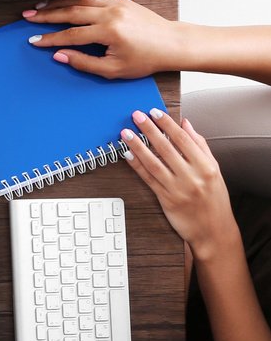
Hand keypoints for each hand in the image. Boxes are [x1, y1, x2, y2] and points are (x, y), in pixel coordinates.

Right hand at [23, 0, 184, 79]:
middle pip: (71, 11)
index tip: (36, 41)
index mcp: (109, 31)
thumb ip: (84, 62)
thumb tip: (61, 56)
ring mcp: (117, 4)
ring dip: (59, 2)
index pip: (71, 35)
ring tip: (42, 5)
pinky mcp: (121, 1)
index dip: (50, 39)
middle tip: (29, 16)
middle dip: (47, 15)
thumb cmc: (147, 58)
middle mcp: (111, 14)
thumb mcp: (113, 69)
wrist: (172, 44)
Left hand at [122, 108, 240, 260]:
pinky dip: (137, 165)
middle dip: (149, 130)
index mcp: (206, 166)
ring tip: (126, 133)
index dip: (167, 124)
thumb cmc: (213, 197)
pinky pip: (148, 179)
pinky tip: (127, 154)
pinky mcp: (165, 199)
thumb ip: (199, 146)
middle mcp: (192, 176)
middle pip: (167, 148)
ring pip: (154, 162)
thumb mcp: (213, 170)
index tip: (155, 112)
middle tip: (136, 116)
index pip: (183, 139)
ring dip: (138, 146)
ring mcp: (178, 188)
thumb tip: (185, 124)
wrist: (213, 229)